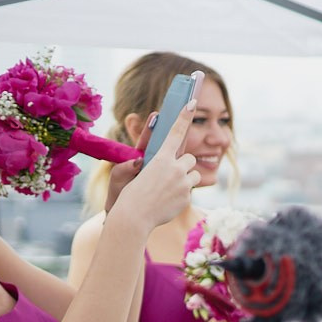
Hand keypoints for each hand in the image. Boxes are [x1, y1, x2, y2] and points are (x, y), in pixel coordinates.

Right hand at [107, 100, 198, 228]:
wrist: (133, 219)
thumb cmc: (128, 195)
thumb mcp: (128, 175)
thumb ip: (136, 164)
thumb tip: (139, 162)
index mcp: (160, 158)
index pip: (175, 133)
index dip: (184, 117)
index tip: (191, 103)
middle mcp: (174, 168)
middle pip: (188, 158)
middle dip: (182, 164)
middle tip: (168, 174)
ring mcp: (183, 183)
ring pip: (194, 174)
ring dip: (185, 178)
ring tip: (168, 189)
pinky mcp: (187, 197)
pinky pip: (190, 190)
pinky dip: (182, 194)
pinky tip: (167, 201)